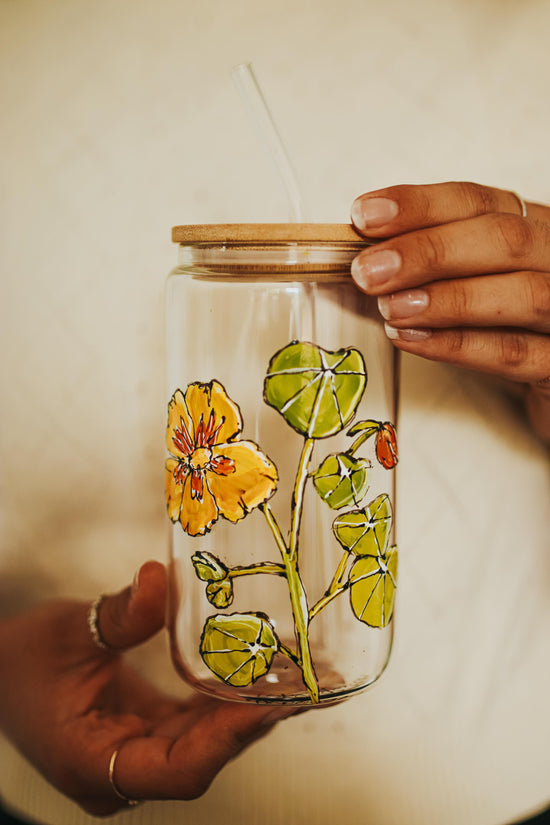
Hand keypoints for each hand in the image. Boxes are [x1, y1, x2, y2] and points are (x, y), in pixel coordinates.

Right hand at [0, 562, 297, 815]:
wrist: (2, 671)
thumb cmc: (22, 661)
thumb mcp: (66, 632)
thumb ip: (117, 615)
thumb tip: (159, 580)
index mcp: (95, 765)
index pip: (179, 770)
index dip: (228, 738)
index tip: (269, 704)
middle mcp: (122, 773)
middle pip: (204, 756)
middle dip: (253, 719)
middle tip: (305, 682)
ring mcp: (137, 755)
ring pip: (206, 741)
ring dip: (247, 708)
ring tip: (297, 674)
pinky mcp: (148, 733)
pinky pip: (197, 723)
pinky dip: (226, 697)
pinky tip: (256, 669)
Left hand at [349, 181, 549, 441]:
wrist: (549, 377)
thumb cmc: (506, 325)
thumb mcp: (473, 281)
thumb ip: (429, 265)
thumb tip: (362, 257)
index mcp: (533, 228)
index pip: (478, 202)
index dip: (420, 205)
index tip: (365, 214)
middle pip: (504, 239)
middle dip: (429, 251)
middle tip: (368, 270)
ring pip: (522, 294)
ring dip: (447, 298)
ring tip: (390, 308)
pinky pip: (516, 352)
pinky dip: (459, 345)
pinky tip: (413, 340)